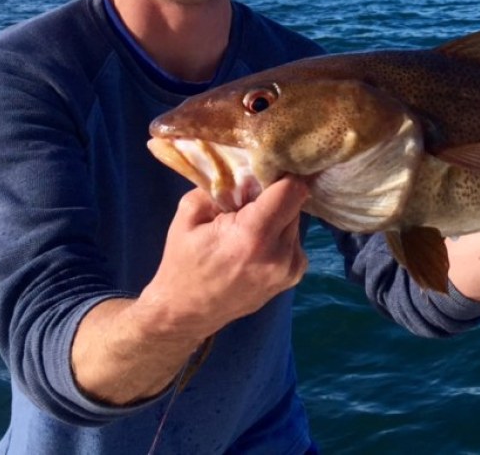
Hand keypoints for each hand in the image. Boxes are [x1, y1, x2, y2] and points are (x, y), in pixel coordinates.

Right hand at [139, 176, 310, 341]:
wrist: (186, 313)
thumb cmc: (183, 262)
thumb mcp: (189, 214)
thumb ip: (220, 186)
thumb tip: (246, 169)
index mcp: (252, 235)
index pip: (291, 190)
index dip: (283, 174)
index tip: (271, 166)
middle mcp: (278, 254)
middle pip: (295, 204)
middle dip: (276, 194)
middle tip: (251, 196)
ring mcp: (290, 269)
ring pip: (296, 221)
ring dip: (278, 215)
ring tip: (250, 224)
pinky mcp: (293, 277)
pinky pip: (294, 240)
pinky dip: (280, 234)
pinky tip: (257, 243)